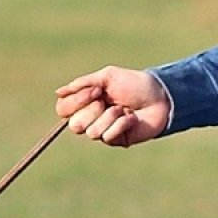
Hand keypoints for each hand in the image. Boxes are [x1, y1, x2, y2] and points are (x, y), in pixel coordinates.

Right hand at [55, 66, 172, 146]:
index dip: (74, 103)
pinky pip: (108, 136)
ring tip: (123, 109)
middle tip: (107, 101)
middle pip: (74, 125)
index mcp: (85, 101)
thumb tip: (58, 92)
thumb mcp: (107, 77)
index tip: (94, 91)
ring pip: (91, 133)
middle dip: (91, 112)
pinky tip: (131, 118)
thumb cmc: (135, 84)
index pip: (63, 109)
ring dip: (109, 117)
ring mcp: (103, 130)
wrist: (159, 96)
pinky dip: (121, 124)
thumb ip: (82, 84)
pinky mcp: (117, 140)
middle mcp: (91, 117)